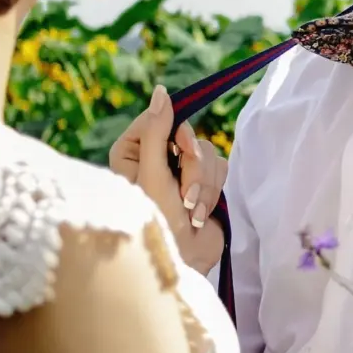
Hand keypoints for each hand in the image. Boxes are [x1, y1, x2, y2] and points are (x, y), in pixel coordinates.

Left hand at [109, 85, 228, 274]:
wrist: (185, 262)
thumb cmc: (158, 222)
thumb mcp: (154, 175)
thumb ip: (156, 131)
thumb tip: (162, 90)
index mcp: (132, 152)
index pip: (159, 118)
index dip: (175, 134)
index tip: (179, 151)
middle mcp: (155, 157)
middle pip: (187, 135)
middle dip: (193, 166)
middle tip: (184, 194)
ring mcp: (181, 170)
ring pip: (207, 152)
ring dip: (204, 184)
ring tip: (192, 211)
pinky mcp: (204, 181)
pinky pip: (220, 166)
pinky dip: (213, 191)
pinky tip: (201, 214)